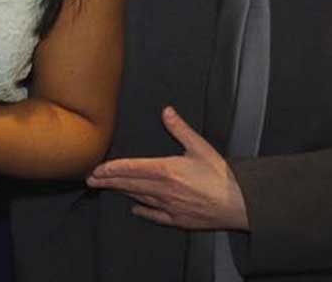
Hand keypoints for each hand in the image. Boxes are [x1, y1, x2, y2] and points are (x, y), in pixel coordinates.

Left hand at [86, 106, 247, 230]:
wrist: (240, 203)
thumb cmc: (221, 175)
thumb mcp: (200, 147)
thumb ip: (180, 129)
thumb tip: (166, 111)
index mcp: (166, 170)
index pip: (131, 169)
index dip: (112, 169)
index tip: (98, 169)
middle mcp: (164, 190)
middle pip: (129, 185)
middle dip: (108, 181)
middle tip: (92, 179)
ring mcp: (169, 206)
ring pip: (139, 198)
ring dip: (122, 193)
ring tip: (107, 188)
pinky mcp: (178, 220)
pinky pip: (155, 215)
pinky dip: (143, 211)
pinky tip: (135, 209)